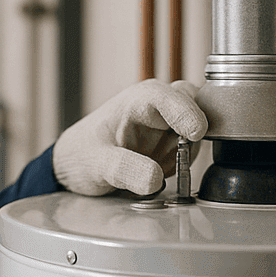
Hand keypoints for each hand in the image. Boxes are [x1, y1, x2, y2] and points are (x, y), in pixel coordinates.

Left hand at [53, 79, 206, 195]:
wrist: (77, 165)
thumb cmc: (82, 155)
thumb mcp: (97, 164)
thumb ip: (124, 170)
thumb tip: (155, 179)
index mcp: (136, 101)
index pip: (168, 97)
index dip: (186, 112)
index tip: (196, 132)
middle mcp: (156, 107)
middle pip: (193, 103)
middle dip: (198, 126)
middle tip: (186, 151)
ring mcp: (167, 124)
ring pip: (198, 127)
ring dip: (190, 150)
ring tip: (164, 168)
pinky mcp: (173, 142)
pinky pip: (193, 149)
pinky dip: (187, 162)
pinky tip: (165, 171)